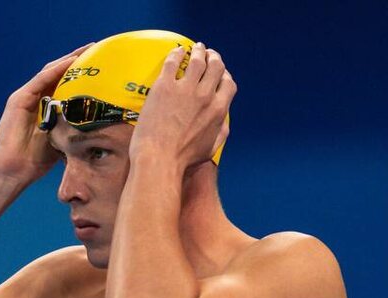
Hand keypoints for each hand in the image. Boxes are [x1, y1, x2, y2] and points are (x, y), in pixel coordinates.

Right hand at [0, 44, 92, 183]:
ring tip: (87, 50)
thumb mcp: (61, 141)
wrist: (10, 172)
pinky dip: (56, 70)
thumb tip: (98, 126)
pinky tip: (71, 62)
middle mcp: (34, 99)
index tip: (99, 66)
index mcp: (44, 108)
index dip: (80, 74)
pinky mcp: (19, 99)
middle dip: (76, 60)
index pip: (64, 85)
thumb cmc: (33, 162)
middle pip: (57, 73)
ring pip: (50, 72)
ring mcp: (25, 98)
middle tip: (96, 49)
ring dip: (69, 59)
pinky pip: (40, 80)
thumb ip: (72, 128)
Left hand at [130, 43, 234, 166]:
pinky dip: (176, 53)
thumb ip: (222, 132)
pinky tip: (177, 50)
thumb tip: (224, 120)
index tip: (220, 72)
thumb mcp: (210, 148)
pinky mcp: (164, 87)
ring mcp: (185, 90)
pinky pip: (172, 62)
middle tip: (208, 53)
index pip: (228, 84)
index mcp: (218, 110)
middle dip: (214, 57)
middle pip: (215, 67)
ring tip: (196, 48)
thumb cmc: (183, 158)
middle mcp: (205, 96)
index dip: (225, 75)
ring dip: (198, 51)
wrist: (159, 158)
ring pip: (197, 61)